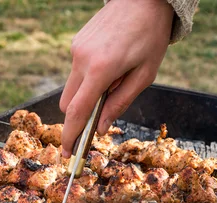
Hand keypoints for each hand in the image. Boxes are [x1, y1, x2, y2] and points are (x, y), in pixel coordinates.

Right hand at [59, 0, 173, 156]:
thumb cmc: (149, 36)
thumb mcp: (144, 75)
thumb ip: (120, 103)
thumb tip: (99, 128)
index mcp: (100, 69)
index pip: (77, 111)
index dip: (70, 136)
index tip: (66, 153)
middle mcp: (81, 59)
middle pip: (68, 104)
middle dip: (78, 118)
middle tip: (97, 123)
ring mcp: (76, 49)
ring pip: (72, 88)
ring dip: (86, 96)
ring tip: (114, 82)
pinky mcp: (76, 43)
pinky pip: (77, 71)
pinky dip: (88, 79)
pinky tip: (110, 66)